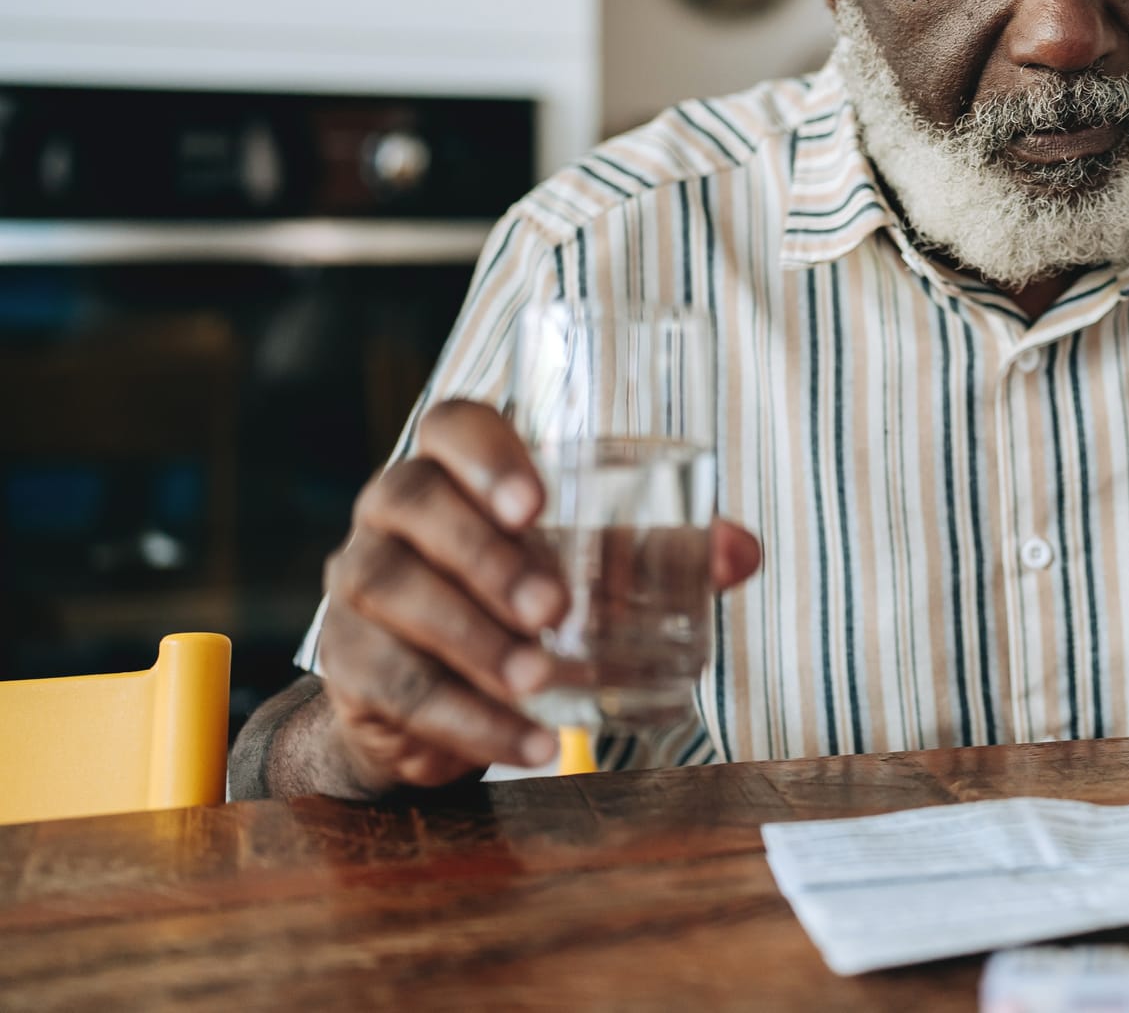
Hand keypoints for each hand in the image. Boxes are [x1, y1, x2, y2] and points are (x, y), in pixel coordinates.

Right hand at [315, 399, 761, 793]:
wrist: (433, 696)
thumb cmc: (519, 595)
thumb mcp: (587, 565)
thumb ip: (659, 551)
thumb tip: (740, 551)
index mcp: (454, 467)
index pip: (451, 425)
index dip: (487, 453)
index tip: (536, 501)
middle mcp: (392, 513)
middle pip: (414, 503)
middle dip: (486, 554)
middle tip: (554, 607)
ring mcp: (360, 585)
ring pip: (398, 596)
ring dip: (476, 642)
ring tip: (542, 678)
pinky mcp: (349, 665)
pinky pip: (398, 688)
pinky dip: (471, 722)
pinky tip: (532, 742)